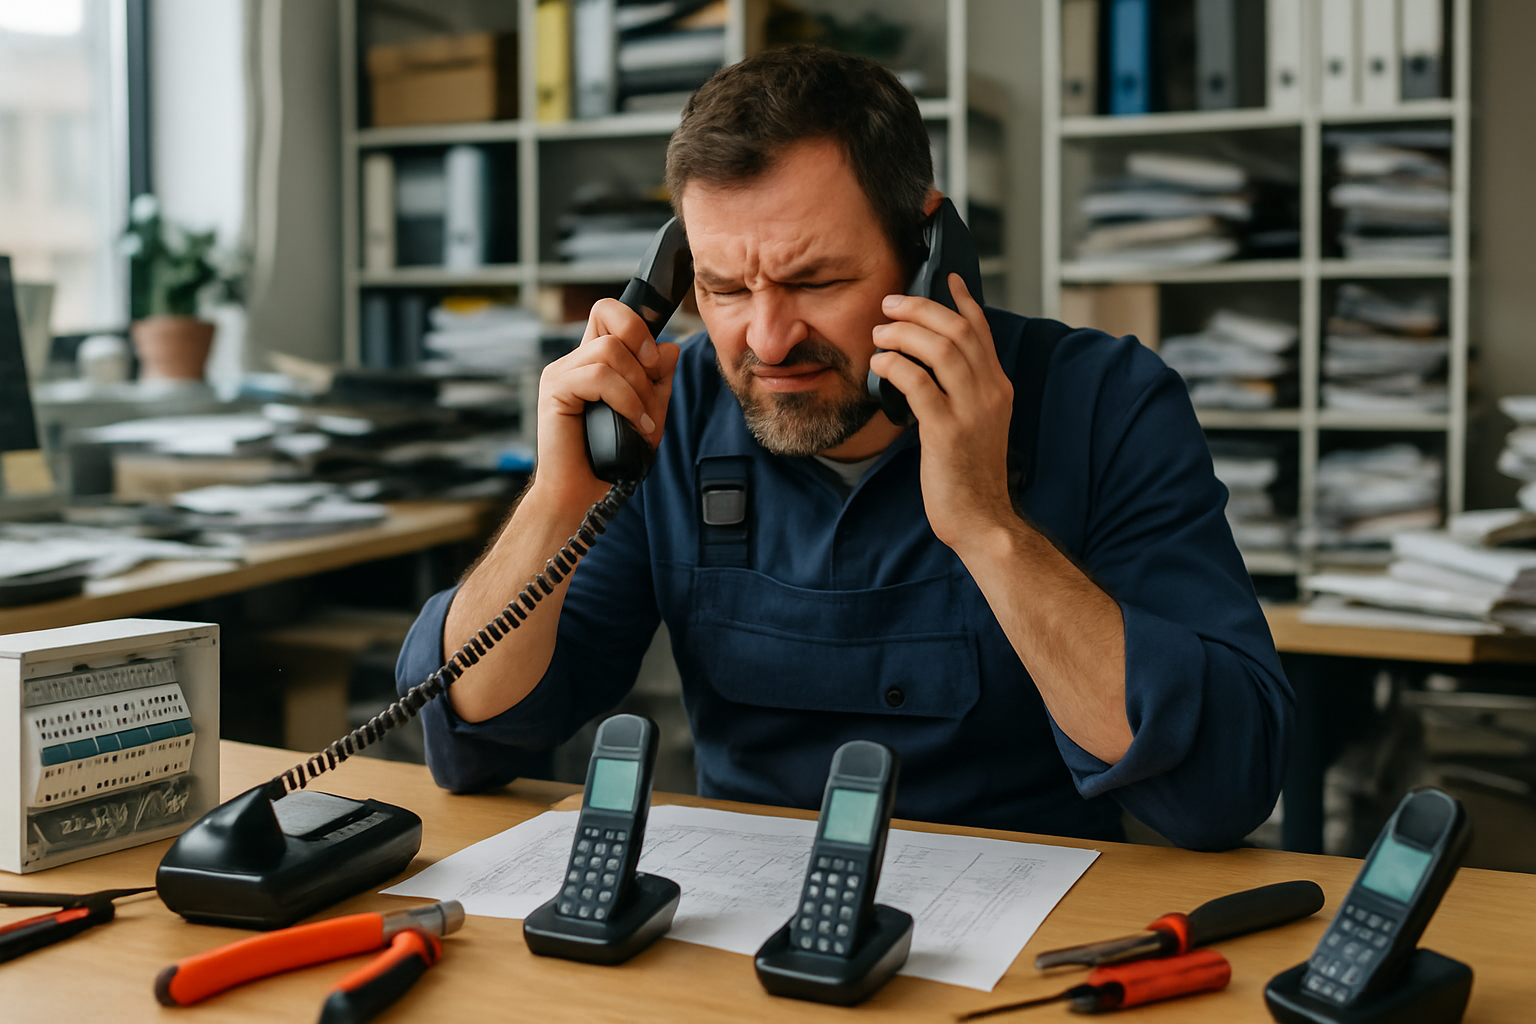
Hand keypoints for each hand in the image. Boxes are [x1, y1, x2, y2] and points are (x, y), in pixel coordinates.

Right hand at [533, 297, 680, 513]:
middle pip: (610, 317)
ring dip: (638, 386)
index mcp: (593, 362)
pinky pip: (598, 376)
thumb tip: (669, 348)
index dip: (636, 323)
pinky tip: (636, 424)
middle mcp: (574, 362)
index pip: (610, 312)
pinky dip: (626, 400)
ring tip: (644, 420)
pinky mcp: (555, 391)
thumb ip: (659, 382)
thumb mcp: (649, 415)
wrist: (585, 497)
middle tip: (652, 390)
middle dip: (643, 350)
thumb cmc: (613, 459)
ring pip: (609, 350)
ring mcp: (561, 374)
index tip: (655, 360)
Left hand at [868, 274, 1014, 548]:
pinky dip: (895, 367)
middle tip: (890, 304)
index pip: (982, 331)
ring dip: (904, 334)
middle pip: (958, 330)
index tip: (945, 277)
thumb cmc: (970, 477)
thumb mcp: (976, 425)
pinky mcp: (948, 432)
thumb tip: (927, 366)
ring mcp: (972, 411)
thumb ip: (962, 394)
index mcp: (999, 389)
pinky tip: (878, 365)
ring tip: (879, 334)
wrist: (983, 520)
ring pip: (941, 349)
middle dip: (920, 309)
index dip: (963, 300)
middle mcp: (991, 393)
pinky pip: (919, 384)